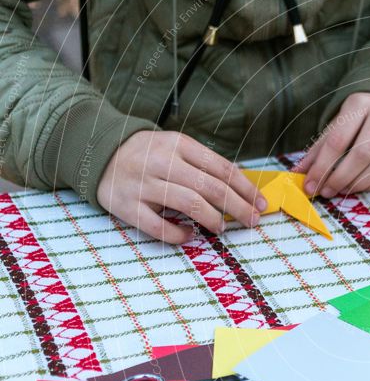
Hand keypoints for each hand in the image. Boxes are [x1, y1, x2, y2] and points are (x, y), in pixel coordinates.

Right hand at [97, 131, 265, 243]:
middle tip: (252, 221)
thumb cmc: (148, 154)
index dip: (246, 189)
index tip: (261, 204)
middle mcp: (162, 162)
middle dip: (238, 207)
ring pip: (190, 204)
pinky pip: (158, 227)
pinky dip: (179, 234)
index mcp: (179, 145)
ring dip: (212, 219)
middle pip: (211, 187)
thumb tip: (242, 191)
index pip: (222, 168)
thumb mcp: (176, 147)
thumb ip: (204, 165)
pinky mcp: (126, 206)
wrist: (97, 152)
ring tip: (222, 227)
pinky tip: (189, 235)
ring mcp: (143, 185)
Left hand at [295, 92, 369, 196]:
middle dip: (341, 177)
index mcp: (360, 103)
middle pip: (362, 153)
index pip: (339, 140)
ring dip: (357, 183)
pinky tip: (358, 186)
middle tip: (326, 191)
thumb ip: (318, 150)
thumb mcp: (335, 125)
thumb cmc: (356, 118)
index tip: (310, 184)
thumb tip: (299, 175)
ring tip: (341, 190)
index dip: (323, 166)